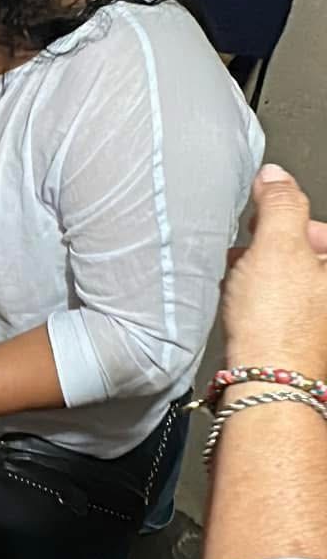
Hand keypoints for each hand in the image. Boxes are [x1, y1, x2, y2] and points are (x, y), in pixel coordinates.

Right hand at [222, 165, 326, 377]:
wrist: (264, 382)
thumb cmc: (277, 325)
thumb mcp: (277, 244)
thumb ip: (280, 202)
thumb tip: (276, 177)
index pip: (318, 224)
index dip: (286, 217)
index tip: (262, 223)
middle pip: (302, 251)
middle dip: (269, 248)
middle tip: (250, 256)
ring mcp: (319, 318)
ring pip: (286, 278)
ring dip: (259, 274)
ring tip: (241, 284)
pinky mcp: (297, 336)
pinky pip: (276, 304)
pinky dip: (257, 299)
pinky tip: (240, 307)